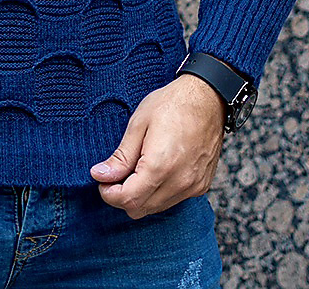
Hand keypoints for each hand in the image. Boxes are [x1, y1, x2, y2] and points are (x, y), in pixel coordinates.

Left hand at [89, 74, 225, 218]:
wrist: (207, 98)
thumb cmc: (171, 104)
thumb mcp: (139, 124)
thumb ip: (121, 156)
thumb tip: (100, 175)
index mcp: (160, 166)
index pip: (129, 199)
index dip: (109, 194)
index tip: (102, 180)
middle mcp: (179, 182)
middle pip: (141, 209)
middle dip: (122, 196)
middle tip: (115, 174)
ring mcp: (193, 186)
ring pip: (156, 208)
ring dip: (141, 196)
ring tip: (136, 169)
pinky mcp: (201, 185)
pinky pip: (173, 200)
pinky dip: (159, 193)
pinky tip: (156, 170)